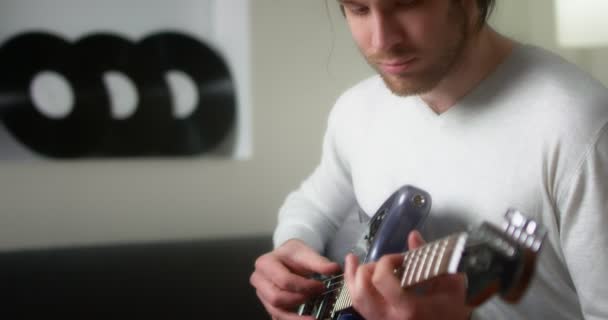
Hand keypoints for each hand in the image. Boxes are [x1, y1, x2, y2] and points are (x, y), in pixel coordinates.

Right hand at [250, 239, 340, 319]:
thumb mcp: (305, 252)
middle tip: (317, 296)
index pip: (284, 280)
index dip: (304, 286)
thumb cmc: (293, 255)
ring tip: (314, 316)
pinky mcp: (268, 305)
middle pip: (276, 298)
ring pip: (275, 311)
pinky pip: (278, 317)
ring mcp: (261, 294)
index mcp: (265, 263)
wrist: (287, 259)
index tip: (321, 286)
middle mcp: (258, 279)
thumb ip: (319, 262)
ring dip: (296, 316)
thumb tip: (334, 269)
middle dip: (300, 299)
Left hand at [344, 231, 471, 319]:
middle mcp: (389, 318)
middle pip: (362, 290)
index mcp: (408, 308)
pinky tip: (355, 275)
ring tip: (353, 260)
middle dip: (367, 269)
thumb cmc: (453, 311)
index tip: (400, 258)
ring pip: (355, 298)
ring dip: (353, 276)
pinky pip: (359, 305)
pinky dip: (354, 288)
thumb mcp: (450, 284)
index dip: (386, 262)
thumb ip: (431, 259)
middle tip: (383, 263)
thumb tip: (413, 236)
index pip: (382, 280)